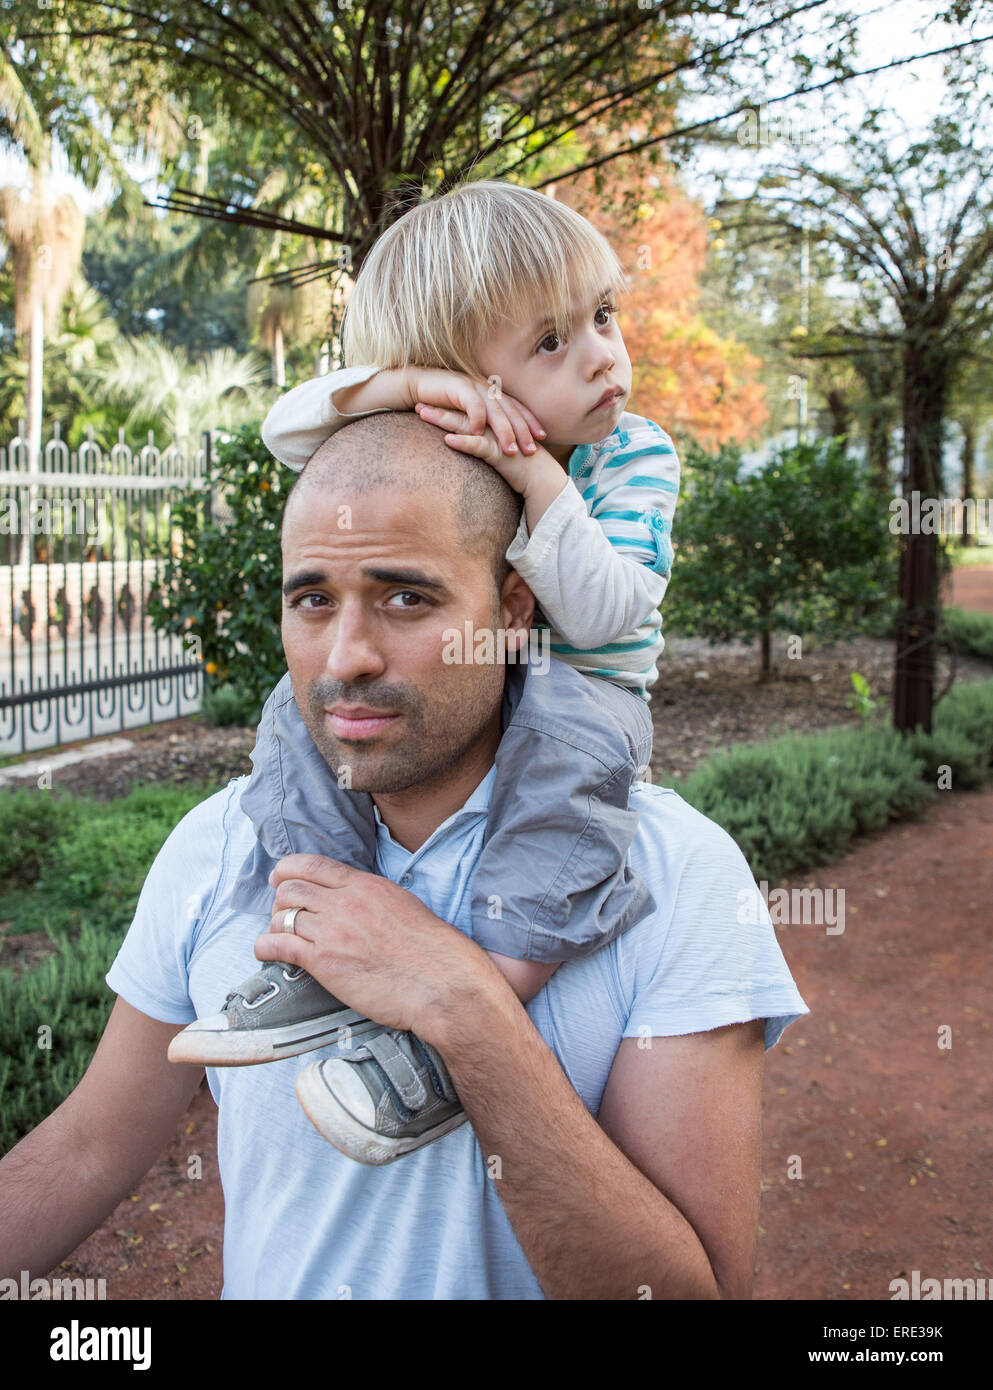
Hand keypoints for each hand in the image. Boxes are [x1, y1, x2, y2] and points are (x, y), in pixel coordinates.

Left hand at [254, 854, 501, 1044]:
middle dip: (279, 899)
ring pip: (281, 915)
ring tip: (279, 935)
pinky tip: (266, 952)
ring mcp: (332, 931)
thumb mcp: (402, 904)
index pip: (312, 864)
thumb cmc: (431, 949)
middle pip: (290, 889)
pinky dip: (265, 947)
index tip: (279, 877)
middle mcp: (344, 902)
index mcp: (364, 885)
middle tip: (281, 912)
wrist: (440, 981)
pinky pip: (278, 946)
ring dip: (274, 925)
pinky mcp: (324, 961)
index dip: (287, 869)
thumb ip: (371, 896)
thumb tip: (354, 898)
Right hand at [405, 367, 545, 455]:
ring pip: (495, 410)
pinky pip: (472, 405)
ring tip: (510, 450)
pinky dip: (477, 420)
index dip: (530, 421)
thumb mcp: (467, 412)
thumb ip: (483, 420)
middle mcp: (487, 387)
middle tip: (531, 450)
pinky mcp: (459, 387)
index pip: (516, 407)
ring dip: (504, 431)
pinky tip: (479, 435)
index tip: (542, 438)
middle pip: (510, 411)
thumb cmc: (442, 401)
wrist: (418, 384)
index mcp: (492, 392)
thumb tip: (496, 437)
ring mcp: (474, 386)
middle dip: (522, 431)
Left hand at [417, 415, 565, 498]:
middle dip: (438, 407)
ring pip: (466, 424)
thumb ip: (483, 443)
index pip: (465, 410)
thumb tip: (468, 442)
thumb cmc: (518, 465)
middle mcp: (493, 425)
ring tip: (423, 415)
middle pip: (461, 412)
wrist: (540, 478)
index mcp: (491, 423)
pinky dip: (464, 442)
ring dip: (443, 419)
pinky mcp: (500, 451)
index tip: (425, 402)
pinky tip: (447, 440)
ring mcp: (497, 436)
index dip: (445, 405)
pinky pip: (479, 446)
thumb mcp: (498, 450)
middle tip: (417, 404)